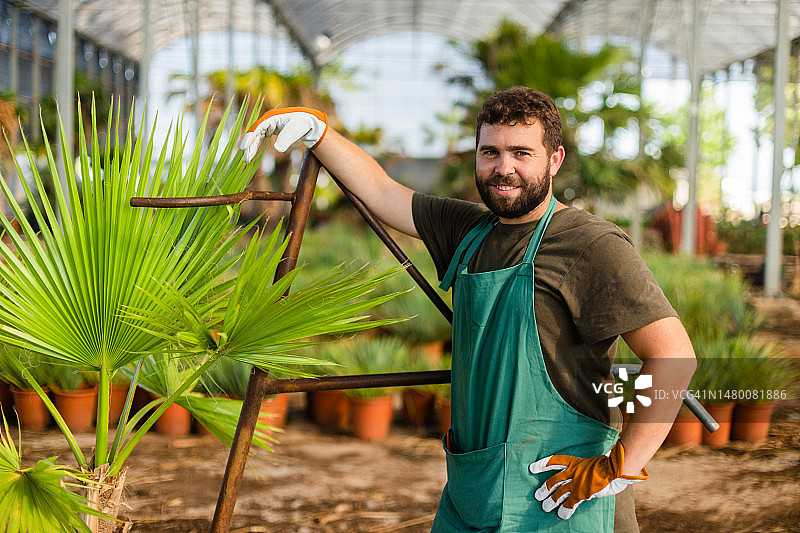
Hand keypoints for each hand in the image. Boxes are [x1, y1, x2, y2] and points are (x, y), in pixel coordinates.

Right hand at [240, 107, 328, 161]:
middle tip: (246, 159)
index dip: (250, 138)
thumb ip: (286, 139)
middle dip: (249, 146)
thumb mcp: (295, 131)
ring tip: (247, 160)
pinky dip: (256, 146)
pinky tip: (253, 155)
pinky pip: (260, 138)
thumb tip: (277, 149)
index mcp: (271, 117)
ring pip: (256, 137)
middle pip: (254, 133)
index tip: (244, 148)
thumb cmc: (301, 124)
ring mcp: (269, 125)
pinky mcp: (271, 130)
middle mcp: (268, 120)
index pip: (257, 127)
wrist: (308, 123)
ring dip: (251, 148)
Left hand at [528, 442, 647, 519]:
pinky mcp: (581, 493)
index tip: (532, 468)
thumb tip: (577, 478)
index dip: (542, 465)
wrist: (614, 468)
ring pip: (559, 493)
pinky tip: (561, 514)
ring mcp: (576, 483)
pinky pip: (570, 503)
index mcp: (573, 462)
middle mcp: (572, 472)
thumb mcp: (590, 463)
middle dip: (544, 489)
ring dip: (551, 501)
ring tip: (545, 507)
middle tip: (537, 495)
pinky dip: (565, 509)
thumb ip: (582, 470)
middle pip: (553, 481)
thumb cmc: (606, 465)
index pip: (554, 461)